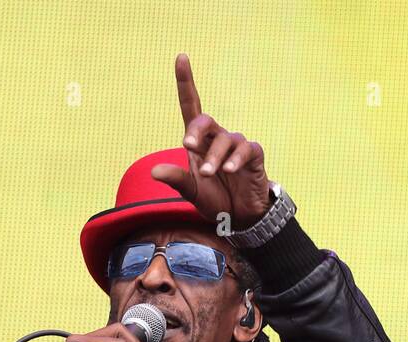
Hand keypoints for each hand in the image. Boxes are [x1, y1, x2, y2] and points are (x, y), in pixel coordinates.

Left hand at [150, 53, 271, 232]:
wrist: (240, 217)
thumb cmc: (215, 199)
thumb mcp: (192, 192)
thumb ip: (176, 180)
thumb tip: (154, 171)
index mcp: (199, 143)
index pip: (191, 106)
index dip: (186, 82)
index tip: (181, 57)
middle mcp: (217, 139)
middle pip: (206, 121)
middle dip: (196, 131)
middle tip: (187, 145)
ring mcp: (236, 146)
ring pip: (224, 140)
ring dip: (215, 157)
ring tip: (210, 174)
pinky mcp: (253, 156)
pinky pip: (245, 150)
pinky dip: (235, 159)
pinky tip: (229, 170)